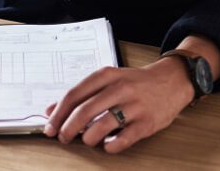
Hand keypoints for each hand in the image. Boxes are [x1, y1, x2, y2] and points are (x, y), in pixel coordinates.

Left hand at [44, 57, 194, 153]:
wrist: (170, 81)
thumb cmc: (134, 82)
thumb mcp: (107, 80)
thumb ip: (82, 93)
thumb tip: (52, 110)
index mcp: (106, 75)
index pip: (75, 94)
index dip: (59, 112)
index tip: (49, 125)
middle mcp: (119, 88)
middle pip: (85, 111)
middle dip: (68, 128)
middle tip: (62, 137)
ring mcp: (133, 106)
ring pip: (101, 126)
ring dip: (88, 138)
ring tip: (86, 140)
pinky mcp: (146, 123)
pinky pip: (123, 139)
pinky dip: (110, 146)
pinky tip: (107, 145)